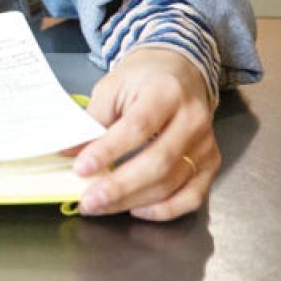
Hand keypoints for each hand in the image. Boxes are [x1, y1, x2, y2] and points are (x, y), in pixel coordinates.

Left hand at [74, 47, 218, 220]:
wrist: (178, 70)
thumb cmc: (141, 78)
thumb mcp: (112, 86)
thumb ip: (94, 118)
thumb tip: (70, 152)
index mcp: (165, 93)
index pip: (137, 127)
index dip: (108, 150)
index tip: (80, 167)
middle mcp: (192, 120)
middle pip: (157, 162)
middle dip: (119, 186)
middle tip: (89, 201)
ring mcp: (205, 144)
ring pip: (172, 184)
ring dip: (133, 200)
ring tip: (102, 206)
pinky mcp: (211, 163)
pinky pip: (192, 197)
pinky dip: (164, 210)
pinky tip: (136, 209)